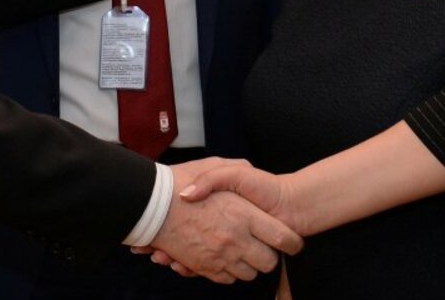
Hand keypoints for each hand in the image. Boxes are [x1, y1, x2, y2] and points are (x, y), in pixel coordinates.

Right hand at [146, 173, 302, 283]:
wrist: (151, 203)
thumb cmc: (183, 181)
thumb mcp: (216, 166)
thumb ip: (240, 168)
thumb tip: (252, 173)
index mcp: (243, 214)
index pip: (283, 238)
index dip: (292, 242)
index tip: (292, 241)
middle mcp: (234, 239)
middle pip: (269, 262)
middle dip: (270, 255)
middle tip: (265, 244)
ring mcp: (219, 256)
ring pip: (249, 274)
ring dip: (250, 264)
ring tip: (243, 248)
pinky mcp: (204, 267)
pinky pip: (227, 279)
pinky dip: (230, 271)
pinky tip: (225, 255)